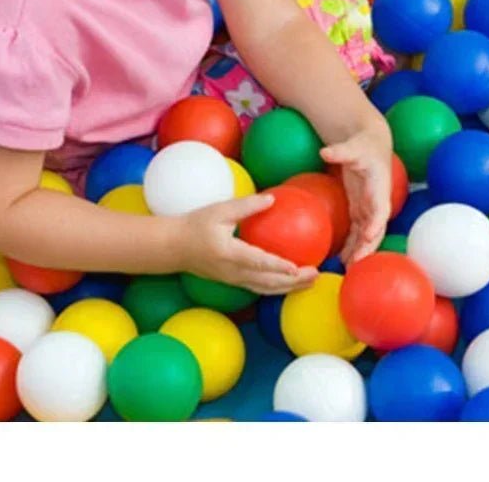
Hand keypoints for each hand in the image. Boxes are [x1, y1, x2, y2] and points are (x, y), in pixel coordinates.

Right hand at [178, 194, 318, 294]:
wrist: (173, 247)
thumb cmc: (195, 225)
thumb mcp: (219, 210)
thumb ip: (246, 206)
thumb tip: (272, 199)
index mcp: (229, 254)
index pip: (258, 262)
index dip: (278, 266)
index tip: (296, 268)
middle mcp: (233, 272)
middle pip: (268, 282)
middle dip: (293, 282)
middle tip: (315, 275)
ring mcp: (233, 280)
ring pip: (265, 289)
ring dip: (288, 288)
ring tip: (309, 282)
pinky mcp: (233, 282)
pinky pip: (259, 288)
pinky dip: (277, 288)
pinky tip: (289, 283)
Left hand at [320, 118, 392, 265]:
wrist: (371, 143)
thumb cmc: (362, 144)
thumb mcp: (353, 146)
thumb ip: (340, 151)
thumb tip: (324, 152)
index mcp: (379, 188)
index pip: (380, 210)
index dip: (375, 224)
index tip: (368, 237)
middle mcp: (377, 202)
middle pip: (375, 230)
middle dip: (367, 248)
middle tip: (355, 266)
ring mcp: (369, 208)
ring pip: (367, 235)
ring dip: (360, 252)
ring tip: (347, 270)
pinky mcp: (361, 209)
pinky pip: (358, 231)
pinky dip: (352, 245)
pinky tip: (343, 259)